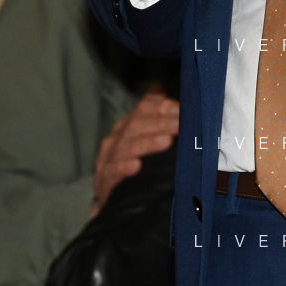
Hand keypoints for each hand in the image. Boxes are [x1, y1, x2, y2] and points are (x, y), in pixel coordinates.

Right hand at [91, 88, 179, 215]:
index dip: (162, 106)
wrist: (116, 197)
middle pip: (137, 124)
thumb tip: (160, 88)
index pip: (145, 107)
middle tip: (180, 125)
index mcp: (130, 123)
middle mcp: (117, 137)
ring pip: (127, 145)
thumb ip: (159, 115)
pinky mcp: (104, 181)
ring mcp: (108, 158)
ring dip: (148, 143)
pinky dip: (124, 168)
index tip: (181, 109)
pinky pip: (113, 172)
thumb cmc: (138, 162)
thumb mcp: (150, 137)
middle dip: (161, 123)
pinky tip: (136, 166)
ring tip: (166, 141)